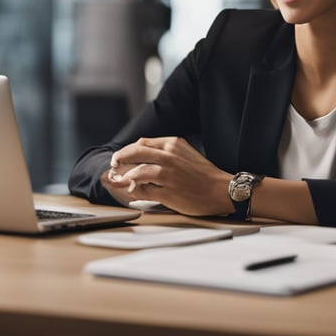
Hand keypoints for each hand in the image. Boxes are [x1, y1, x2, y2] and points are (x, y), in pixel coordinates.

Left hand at [106, 137, 234, 215]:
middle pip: (134, 153)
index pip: (141, 143)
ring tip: (120, 181)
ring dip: (124, 177)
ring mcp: (167, 174)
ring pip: (136, 171)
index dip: (127, 151)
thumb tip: (141, 157)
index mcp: (173, 144)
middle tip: (113, 166)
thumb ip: (165, 153)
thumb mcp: (185, 154)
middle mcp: (169, 156)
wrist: (222, 190)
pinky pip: (142, 190)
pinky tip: (134, 191)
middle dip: (119, 159)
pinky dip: (134, 191)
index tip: (121, 158)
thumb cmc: (204, 174)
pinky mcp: (167, 191)